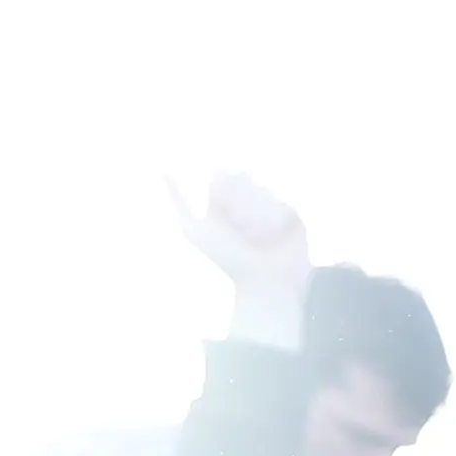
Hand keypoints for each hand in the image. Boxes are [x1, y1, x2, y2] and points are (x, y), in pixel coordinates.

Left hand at [168, 170, 311, 346]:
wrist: (261, 285)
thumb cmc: (227, 260)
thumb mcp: (195, 229)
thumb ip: (179, 200)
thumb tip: (161, 170)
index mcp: (226, 199)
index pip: (221, 175)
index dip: (222, 191)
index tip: (221, 211)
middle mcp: (250, 199)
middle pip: (243, 181)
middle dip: (239, 207)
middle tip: (240, 232)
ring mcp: (273, 205)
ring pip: (263, 192)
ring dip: (255, 218)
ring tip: (256, 240)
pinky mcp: (294, 214)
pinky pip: (282, 204)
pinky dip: (273, 222)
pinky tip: (273, 239)